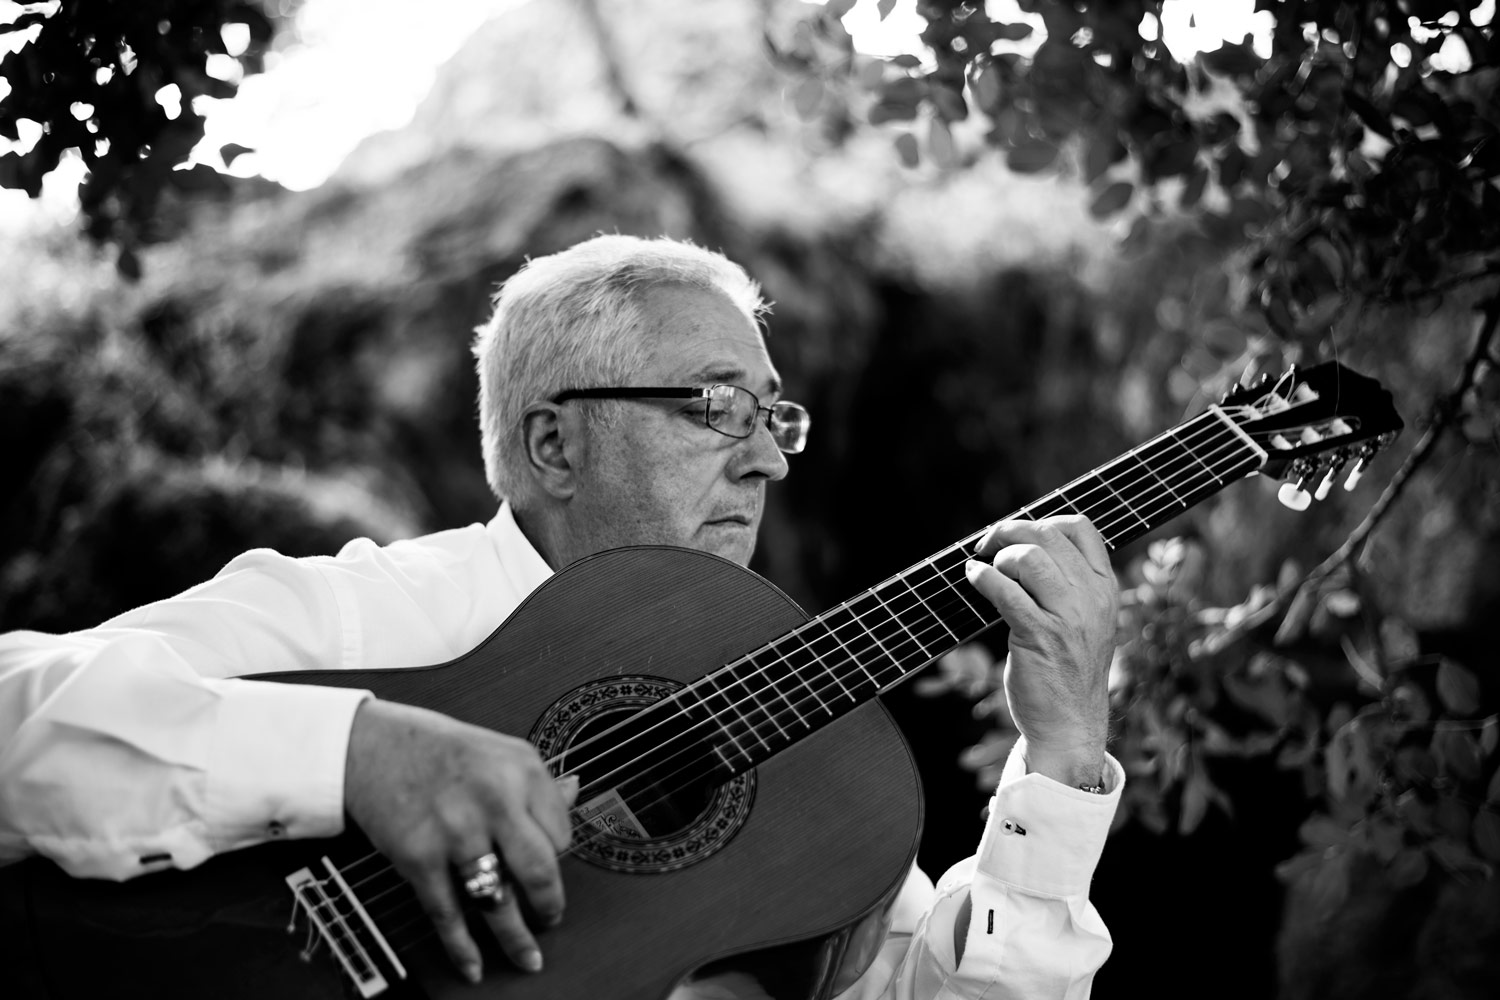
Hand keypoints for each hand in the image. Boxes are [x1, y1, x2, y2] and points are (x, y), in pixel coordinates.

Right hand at [343, 699, 578, 982]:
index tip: (550, 865)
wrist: (372, 746)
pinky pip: (449, 913)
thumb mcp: (499, 751)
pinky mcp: (420, 856)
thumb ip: (536, 780)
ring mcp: (457, 830)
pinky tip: (474, 964)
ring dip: (515, 938)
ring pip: (498, 900)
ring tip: (527, 955)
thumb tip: (574, 792)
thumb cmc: (440, 748)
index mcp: (521, 770)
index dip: (557, 855)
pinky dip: (463, 947)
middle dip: (549, 905)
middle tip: (551, 918)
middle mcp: (494, 799)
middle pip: (540, 871)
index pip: (561, 833)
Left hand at [965, 515, 1118, 786]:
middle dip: (1009, 532)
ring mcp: (1067, 617)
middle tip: (988, 544)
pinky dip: (982, 577)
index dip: (1043, 520)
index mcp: (1107, 589)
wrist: (1071, 725)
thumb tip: (1026, 548)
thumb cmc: (1071, 672)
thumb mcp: (1088, 623)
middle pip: (1048, 535)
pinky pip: (1004, 590)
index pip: (1081, 528)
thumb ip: (1071, 587)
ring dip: (998, 556)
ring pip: (1028, 558)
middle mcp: (1092, 598)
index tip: (1019, 534)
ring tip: (985, 567)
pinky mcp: (1038, 635)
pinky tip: (973, 578)